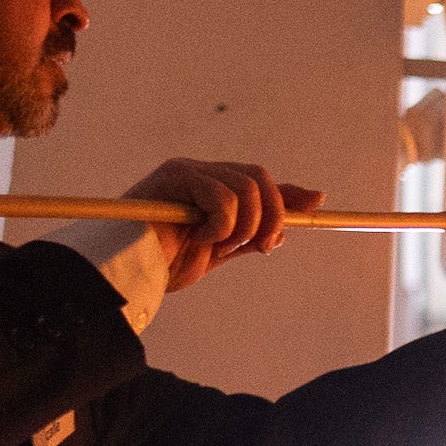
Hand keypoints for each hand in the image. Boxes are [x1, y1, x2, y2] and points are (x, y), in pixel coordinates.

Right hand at [131, 160, 319, 293]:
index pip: (258, 179)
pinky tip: (198, 238)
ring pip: (247, 189)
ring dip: (243, 228)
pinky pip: (224, 198)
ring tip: (217, 247)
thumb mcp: (222, 249)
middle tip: (258, 248)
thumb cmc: (165, 264)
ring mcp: (187, 171)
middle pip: (259, 179)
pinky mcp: (176, 177)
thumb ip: (254, 231)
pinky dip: (221, 226)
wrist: (127, 274)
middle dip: (271, 218)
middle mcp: (199, 171)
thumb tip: (300, 215)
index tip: (317, 204)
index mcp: (209, 186)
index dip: (288, 194)